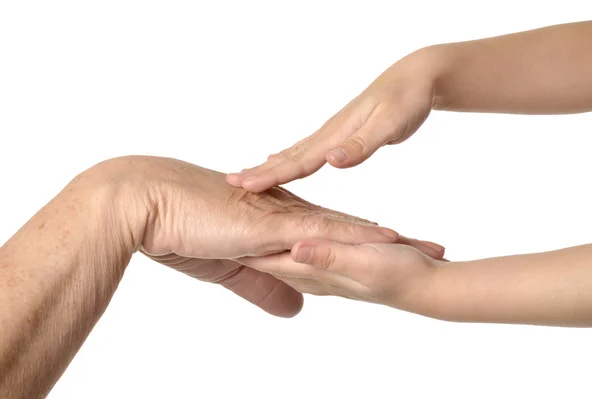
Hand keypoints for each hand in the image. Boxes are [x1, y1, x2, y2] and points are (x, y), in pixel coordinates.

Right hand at [92, 156, 412, 316]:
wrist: (148, 206)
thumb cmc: (184, 232)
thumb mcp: (232, 269)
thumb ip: (265, 287)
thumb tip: (298, 310)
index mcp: (282, 223)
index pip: (337, 233)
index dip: (370, 242)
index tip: (403, 250)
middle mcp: (290, 216)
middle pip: (353, 229)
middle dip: (395, 243)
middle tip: (433, 248)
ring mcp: (282, 217)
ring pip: (348, 229)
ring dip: (388, 241)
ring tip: (426, 249)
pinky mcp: (269, 223)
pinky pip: (321, 229)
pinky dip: (353, 235)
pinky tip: (384, 238)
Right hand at [226, 48, 438, 191]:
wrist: (416, 77)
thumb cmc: (406, 101)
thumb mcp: (390, 124)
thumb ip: (361, 145)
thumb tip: (332, 161)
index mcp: (337, 135)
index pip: (299, 160)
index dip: (271, 175)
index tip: (244, 185)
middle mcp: (329, 134)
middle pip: (290, 156)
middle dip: (261, 171)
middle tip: (232, 181)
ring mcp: (333, 133)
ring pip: (296, 153)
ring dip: (272, 165)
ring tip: (250, 174)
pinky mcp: (341, 135)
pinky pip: (308, 150)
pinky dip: (291, 157)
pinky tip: (282, 158)